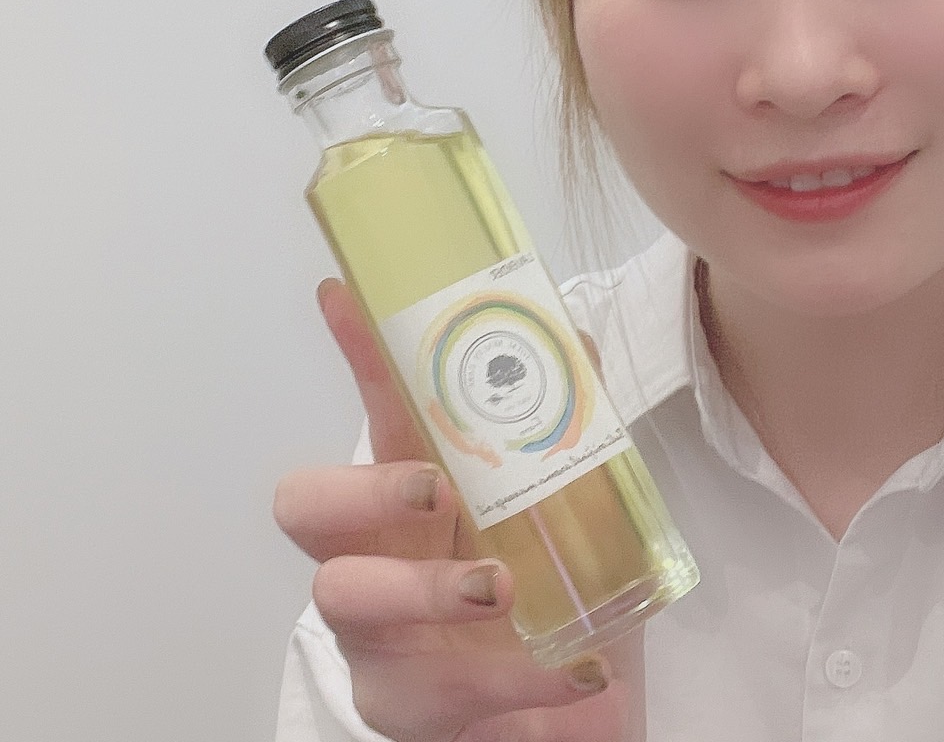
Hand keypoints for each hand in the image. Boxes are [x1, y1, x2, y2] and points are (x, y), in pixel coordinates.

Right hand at [274, 279, 644, 741]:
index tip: (344, 295)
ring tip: (503, 587)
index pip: (380, 414)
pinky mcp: (407, 707)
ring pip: (346, 598)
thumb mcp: (575, 506)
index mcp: (416, 493)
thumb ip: (570, 427)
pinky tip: (580, 670)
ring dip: (425, 586)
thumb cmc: (553, 595)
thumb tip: (575, 340)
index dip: (359, 356)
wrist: (570, 712)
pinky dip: (519, 678)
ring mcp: (380, 635)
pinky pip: (440, 693)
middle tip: (437, 487)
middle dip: (363, 486)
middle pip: (311, 505)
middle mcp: (377, 553)